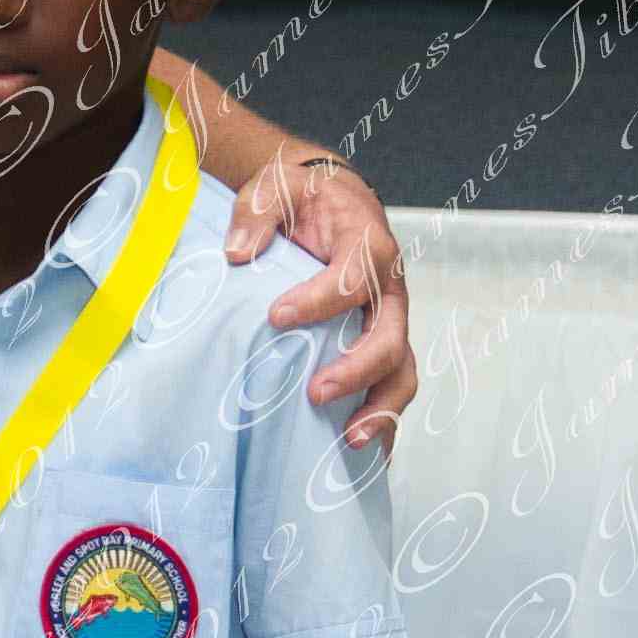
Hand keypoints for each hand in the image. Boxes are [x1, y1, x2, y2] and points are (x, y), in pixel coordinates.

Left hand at [224, 152, 411, 449]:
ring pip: (400, 369)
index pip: (354, 277)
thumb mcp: (275, 185)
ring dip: (380, 409)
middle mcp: (389, 286)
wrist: (331, 199)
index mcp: (368, 243)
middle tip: (316, 393)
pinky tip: (357, 452)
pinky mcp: (380, 341)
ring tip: (348, 440)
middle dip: (357, 369)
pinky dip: (380, 419)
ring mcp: (389, 318)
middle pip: (390, 336)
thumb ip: (256, 212)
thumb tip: (236, 253)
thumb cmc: (304, 196)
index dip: (319, 300)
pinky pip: (390, 384)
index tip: (276, 317)